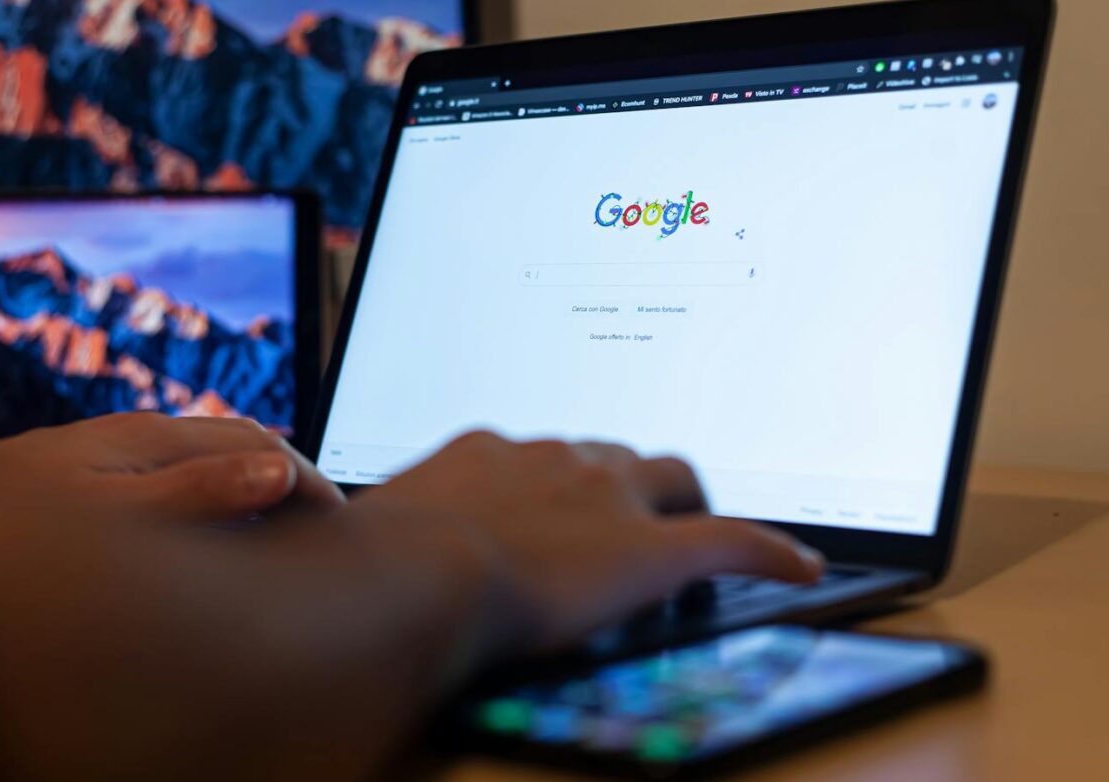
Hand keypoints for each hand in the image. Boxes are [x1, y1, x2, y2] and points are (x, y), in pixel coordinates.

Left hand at [0, 413, 344, 525]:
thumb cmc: (12, 526)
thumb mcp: (116, 514)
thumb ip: (197, 492)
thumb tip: (275, 474)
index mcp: (151, 439)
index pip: (261, 445)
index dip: (310, 481)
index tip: (340, 522)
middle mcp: (134, 442)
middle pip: (237, 450)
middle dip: (286, 484)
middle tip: (318, 534)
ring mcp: (113, 463)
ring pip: (205, 470)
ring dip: (247, 499)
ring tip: (272, 543)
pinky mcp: (92, 486)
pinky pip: (173, 490)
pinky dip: (207, 513)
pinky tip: (198, 548)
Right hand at [347, 431, 824, 658]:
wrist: (414, 574)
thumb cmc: (372, 559)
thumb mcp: (364, 530)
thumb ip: (371, 525)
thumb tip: (306, 519)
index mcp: (489, 452)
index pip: (544, 453)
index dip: (564, 477)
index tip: (564, 497)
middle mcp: (553, 456)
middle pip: (615, 453)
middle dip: (627, 480)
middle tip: (632, 513)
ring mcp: (606, 496)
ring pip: (672, 477)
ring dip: (681, 502)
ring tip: (693, 531)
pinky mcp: (651, 549)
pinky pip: (736, 541)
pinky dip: (771, 552)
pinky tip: (801, 568)